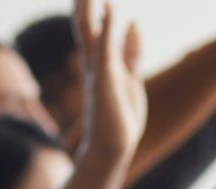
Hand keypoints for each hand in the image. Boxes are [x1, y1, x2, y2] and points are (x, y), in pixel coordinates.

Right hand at [75, 0, 146, 164]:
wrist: (112, 147)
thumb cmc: (119, 116)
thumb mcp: (129, 76)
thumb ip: (131, 51)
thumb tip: (133, 23)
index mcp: (98, 63)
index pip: (91, 27)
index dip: (89, 5)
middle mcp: (93, 64)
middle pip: (84, 25)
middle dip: (82, 2)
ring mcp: (97, 71)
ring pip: (89, 31)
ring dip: (87, 6)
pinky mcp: (106, 81)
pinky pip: (106, 49)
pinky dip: (108, 28)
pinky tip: (110, 8)